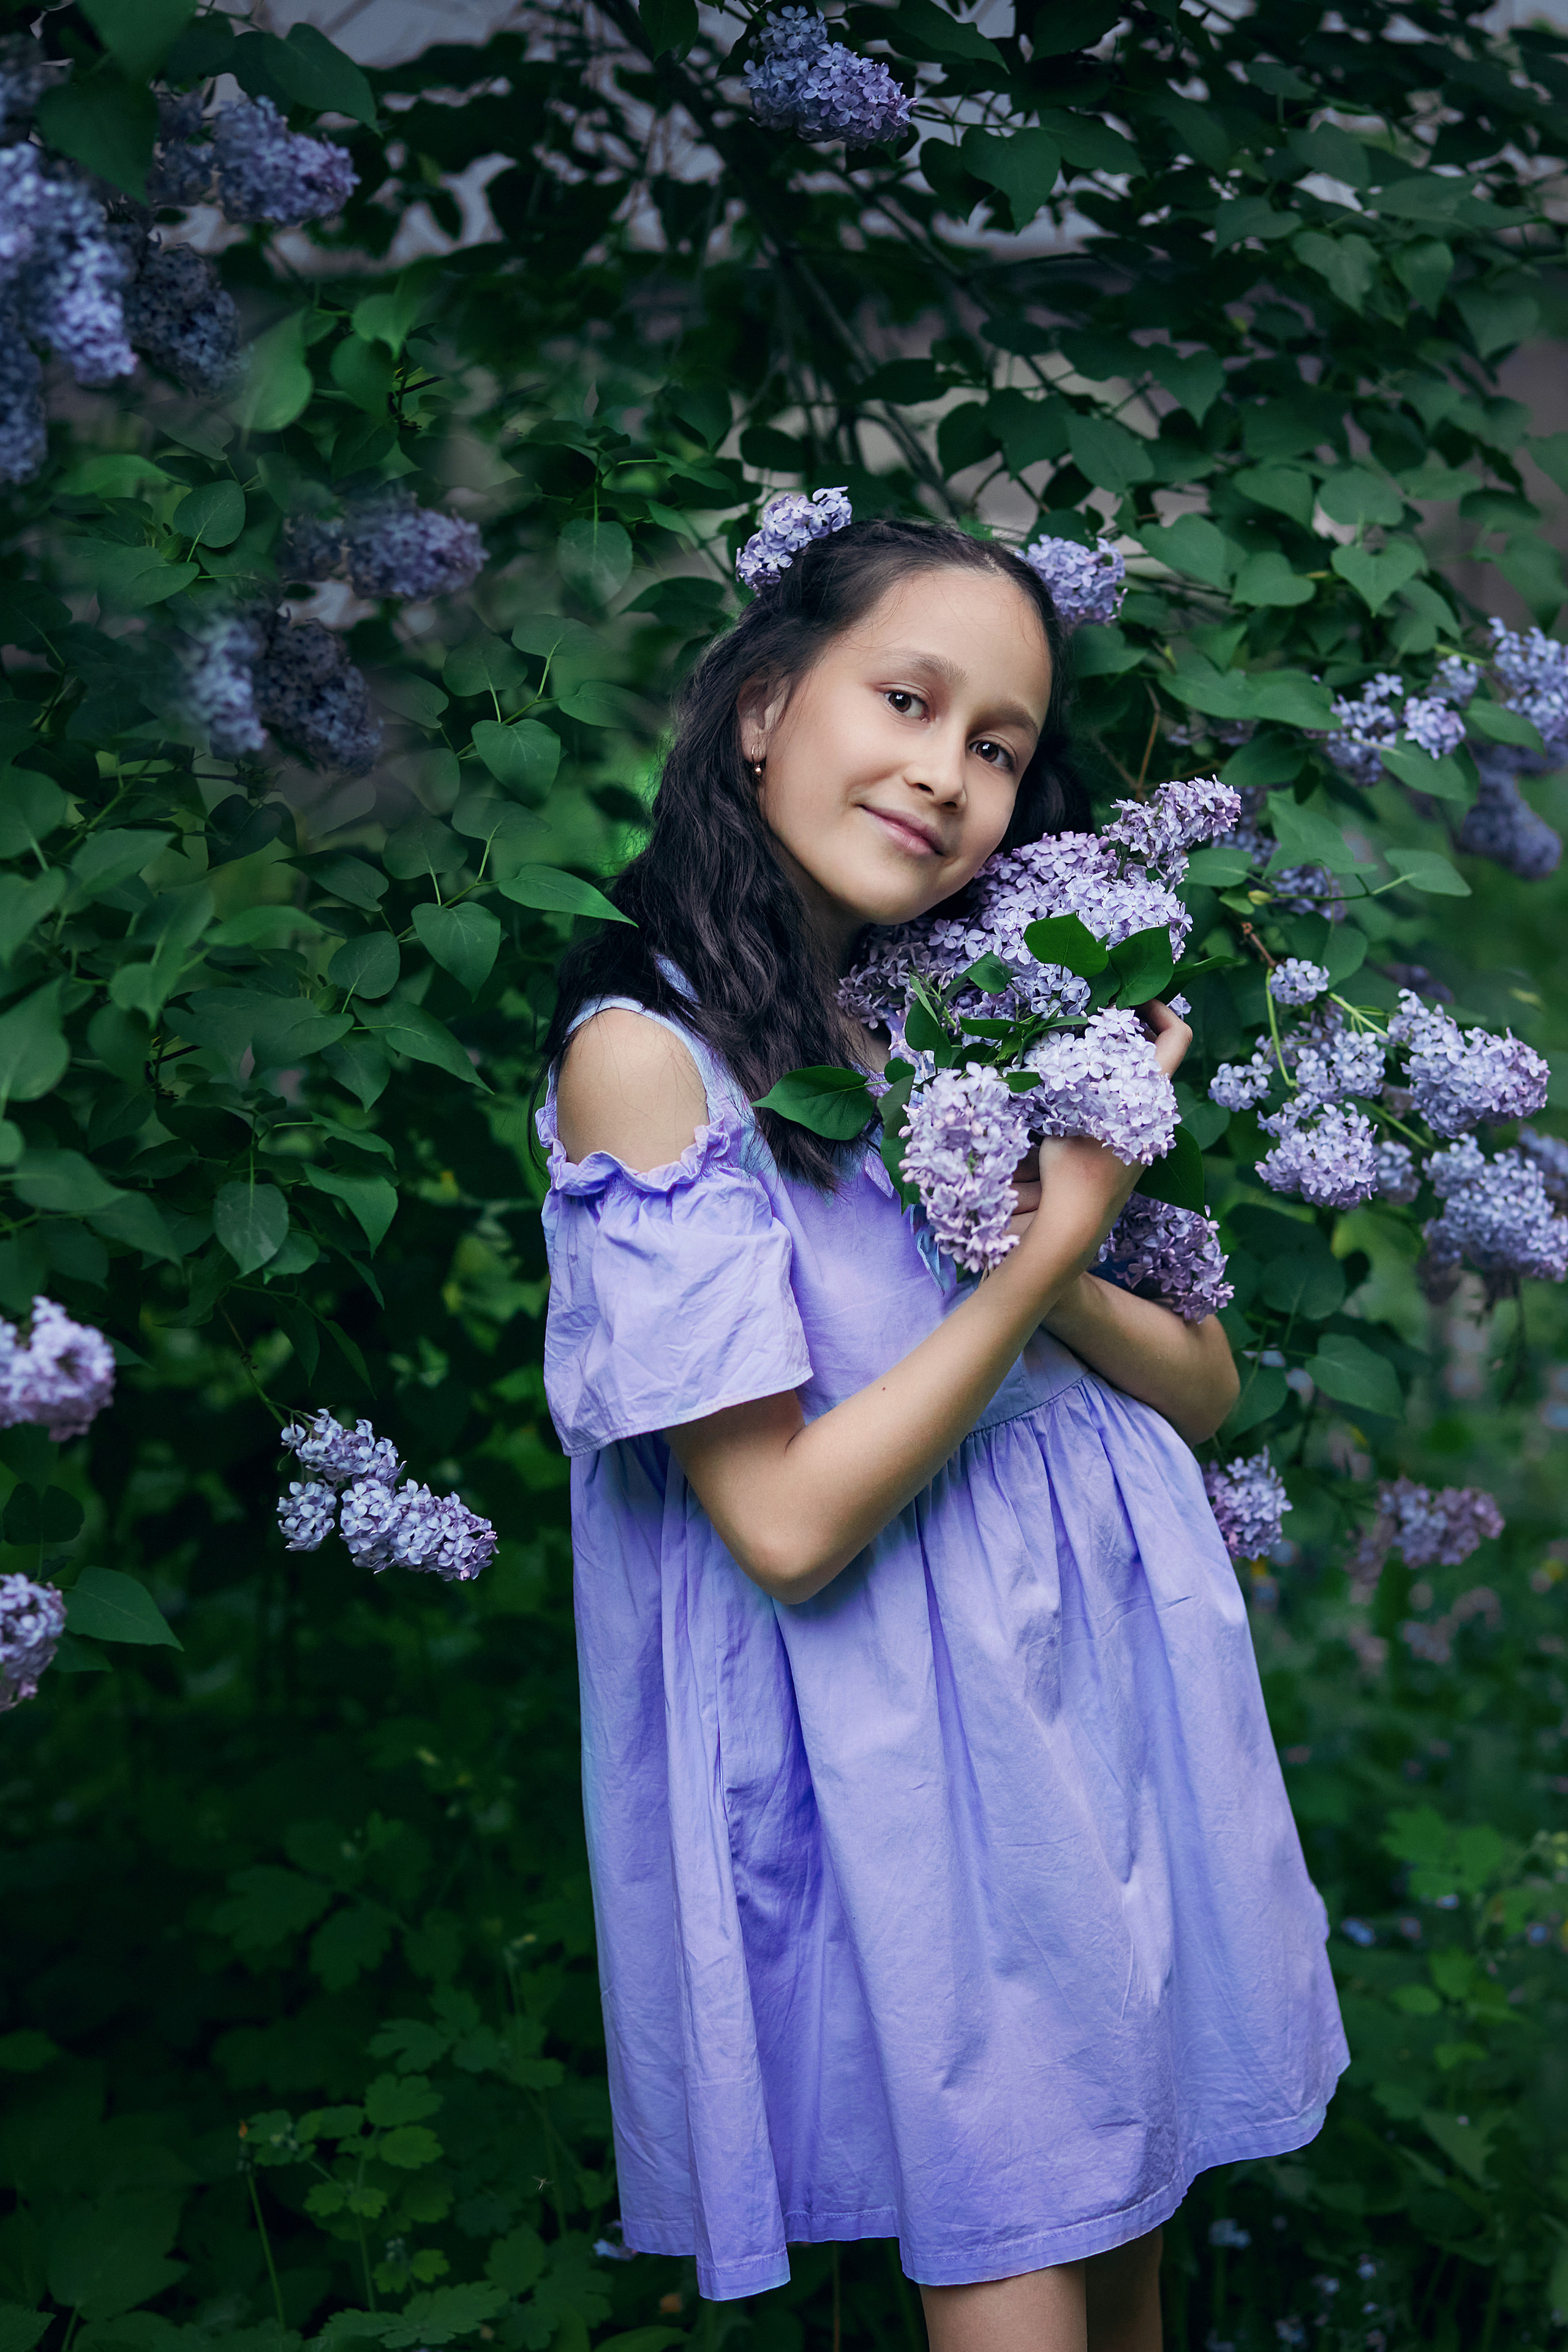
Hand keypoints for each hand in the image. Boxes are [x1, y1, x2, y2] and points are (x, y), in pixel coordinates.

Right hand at [1005, 998, 1194, 1250]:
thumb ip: (1068, 1075)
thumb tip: (1056, 1045)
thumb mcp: (1064, 1110)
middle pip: (1157, 1055)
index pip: (1177, 1037)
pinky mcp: (1135, 1151)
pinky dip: (1111, 1089)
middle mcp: (1159, 1111)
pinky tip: (1079, 1091)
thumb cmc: (1070, 1168)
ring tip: (1079, 1051)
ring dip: (1118, 1061)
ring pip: (1141, 1081)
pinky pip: (1130, 1105)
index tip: (1128, 997)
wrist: (1076, 1225)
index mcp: (1150, 1094)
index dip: (1160, 1008)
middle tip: (1094, 1018)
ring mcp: (1149, 1133)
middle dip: (1130, 1031)